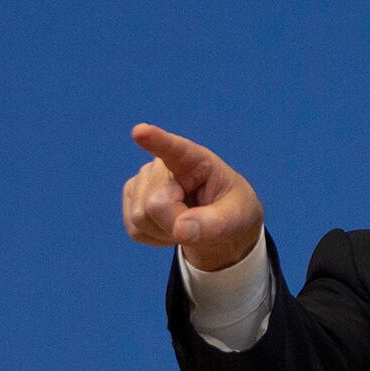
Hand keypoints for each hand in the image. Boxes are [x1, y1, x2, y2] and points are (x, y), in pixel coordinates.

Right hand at [122, 123, 265, 271]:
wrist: (220, 226)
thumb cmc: (231, 212)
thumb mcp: (237, 218)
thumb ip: (215, 224)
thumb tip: (181, 230)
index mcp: (195, 160)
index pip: (173, 148)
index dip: (156, 140)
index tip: (140, 132)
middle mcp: (162, 165)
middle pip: (155, 204)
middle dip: (175, 224)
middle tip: (198, 222)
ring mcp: (142, 180)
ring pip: (140, 218)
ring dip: (165, 232)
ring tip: (185, 222)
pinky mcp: (131, 199)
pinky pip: (135, 230)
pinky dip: (155, 238)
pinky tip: (170, 227)